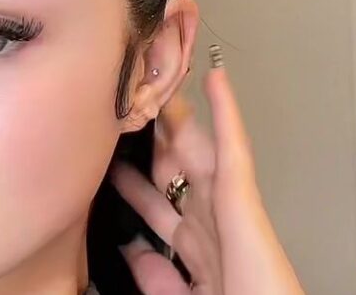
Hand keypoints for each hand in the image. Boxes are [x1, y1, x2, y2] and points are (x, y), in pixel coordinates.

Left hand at [109, 56, 304, 294]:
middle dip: (152, 141)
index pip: (158, 205)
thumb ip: (155, 276)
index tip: (111, 161)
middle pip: (174, 169)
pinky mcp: (244, 201)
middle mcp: (210, 223)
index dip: (134, 182)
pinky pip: (232, 149)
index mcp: (196, 250)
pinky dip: (225, 113)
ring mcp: (229, 208)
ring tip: (162, 79)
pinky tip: (215, 81)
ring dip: (181, 115)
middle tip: (132, 107)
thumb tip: (132, 249)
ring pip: (198, 150)